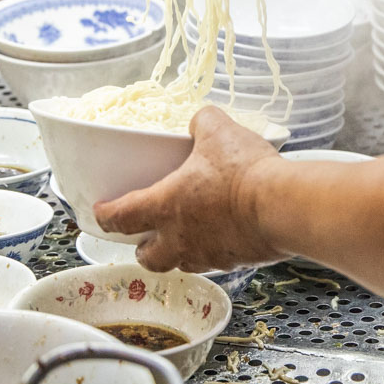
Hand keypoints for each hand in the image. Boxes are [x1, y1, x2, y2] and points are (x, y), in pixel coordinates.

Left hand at [93, 107, 285, 272]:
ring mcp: (207, 255)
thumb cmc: (243, 172)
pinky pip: (214, 262)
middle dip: (142, 247)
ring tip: (185, 235)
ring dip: (177, 252)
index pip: (120, 217)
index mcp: (164, 206)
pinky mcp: (234, 262)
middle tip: (144, 234)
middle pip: (147, 257)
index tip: (100, 211)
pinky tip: (223, 233)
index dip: (105, 215)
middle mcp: (179, 238)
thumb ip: (202, 123)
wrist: (283, 206)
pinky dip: (211, 251)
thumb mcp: (218, 131)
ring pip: (180, 263)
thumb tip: (200, 121)